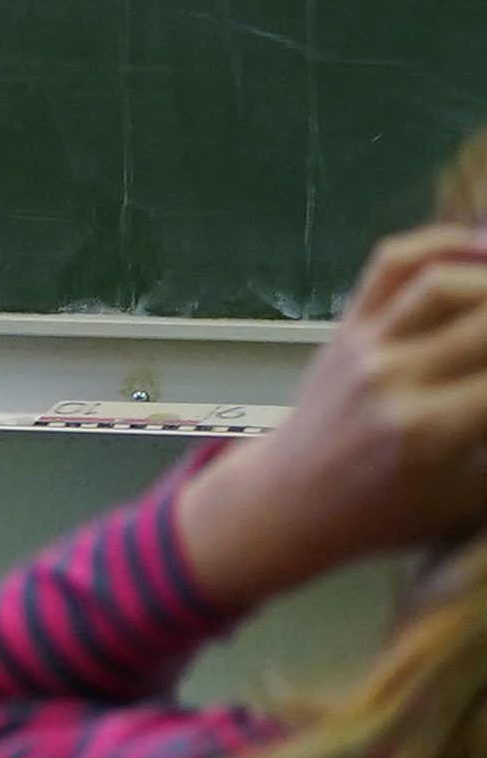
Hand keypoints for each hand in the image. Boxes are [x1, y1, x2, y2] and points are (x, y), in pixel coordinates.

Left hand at [180, 226, 486, 605]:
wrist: (288, 502)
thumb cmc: (386, 513)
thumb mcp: (465, 499)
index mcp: (435, 430)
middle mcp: (400, 377)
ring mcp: (368, 345)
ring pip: (447, 281)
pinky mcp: (346, 326)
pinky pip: (394, 265)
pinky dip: (443, 244)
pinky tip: (483, 249)